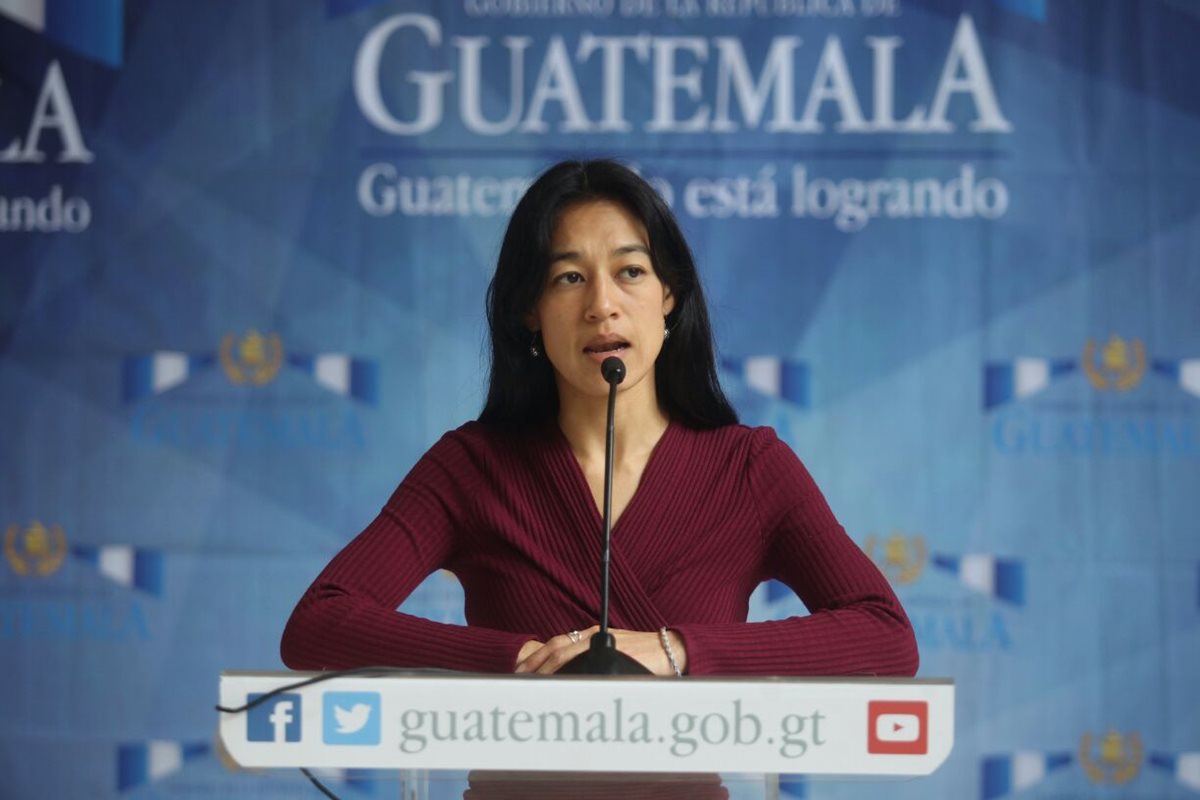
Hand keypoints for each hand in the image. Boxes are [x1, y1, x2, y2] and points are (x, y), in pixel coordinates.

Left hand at [513, 626, 687, 675]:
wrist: (671, 649)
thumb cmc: (643, 653)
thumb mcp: (613, 652)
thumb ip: (590, 660)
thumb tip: (566, 679)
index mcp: (590, 635)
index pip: (555, 644)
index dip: (536, 657)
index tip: (521, 671)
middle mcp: (592, 637)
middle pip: (556, 648)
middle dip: (535, 664)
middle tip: (520, 679)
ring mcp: (602, 644)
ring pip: (567, 655)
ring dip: (548, 669)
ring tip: (536, 684)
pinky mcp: (613, 653)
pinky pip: (586, 664)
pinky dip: (571, 673)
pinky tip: (563, 685)